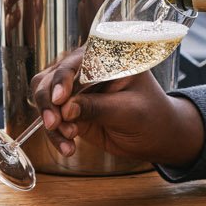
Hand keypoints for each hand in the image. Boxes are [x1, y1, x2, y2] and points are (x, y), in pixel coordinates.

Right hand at [35, 46, 204, 169]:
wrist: (158, 136)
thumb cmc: (152, 115)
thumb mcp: (129, 111)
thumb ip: (98, 107)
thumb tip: (65, 108)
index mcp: (106, 57)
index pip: (77, 60)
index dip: (63, 77)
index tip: (59, 99)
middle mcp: (87, 68)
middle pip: (52, 76)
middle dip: (48, 101)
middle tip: (54, 124)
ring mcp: (77, 89)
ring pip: (46, 97)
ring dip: (50, 119)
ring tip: (68, 140)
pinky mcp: (72, 110)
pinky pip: (54, 119)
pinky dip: (56, 135)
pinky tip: (69, 149)